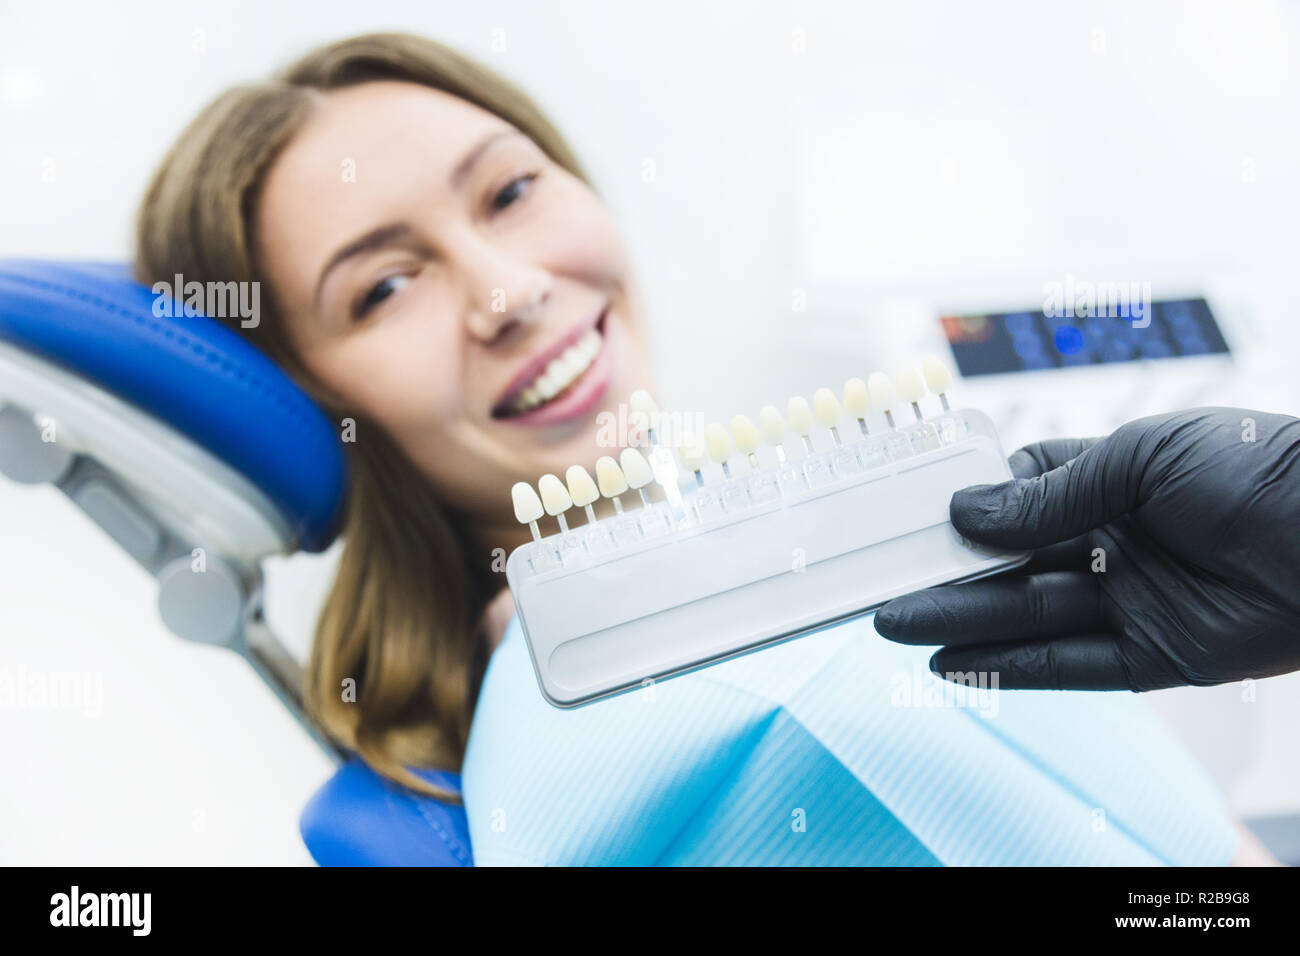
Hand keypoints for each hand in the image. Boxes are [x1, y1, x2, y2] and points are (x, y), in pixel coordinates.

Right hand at [874, 407, 1299, 690]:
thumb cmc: (1256, 467)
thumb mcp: (1140, 459)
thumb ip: (1051, 495)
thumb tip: (964, 511)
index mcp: (1111, 482)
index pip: (1020, 496)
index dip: (969, 508)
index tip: (914, 518)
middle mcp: (1113, 543)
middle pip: (1012, 565)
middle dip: (947, 576)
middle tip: (883, 586)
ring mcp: (1130, 601)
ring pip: (1028, 616)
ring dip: (960, 624)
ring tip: (895, 625)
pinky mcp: (1154, 657)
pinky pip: (1070, 666)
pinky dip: (1012, 669)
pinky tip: (954, 665)